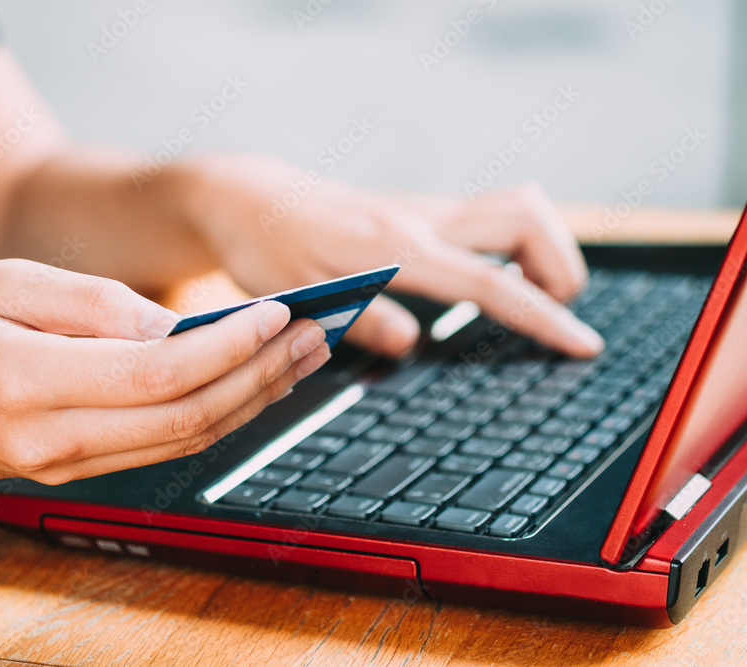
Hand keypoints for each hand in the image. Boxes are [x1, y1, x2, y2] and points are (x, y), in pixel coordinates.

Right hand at [0, 259, 330, 486]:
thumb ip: (87, 304)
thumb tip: (171, 325)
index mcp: (26, 384)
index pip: (158, 374)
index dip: (229, 345)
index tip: (277, 312)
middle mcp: (51, 441)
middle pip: (187, 417)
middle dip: (262, 376)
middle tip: (315, 334)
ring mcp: (63, 466)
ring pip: (183, 442)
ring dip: (251, 400)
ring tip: (301, 359)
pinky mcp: (70, 471)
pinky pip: (160, 449)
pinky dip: (214, 416)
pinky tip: (246, 386)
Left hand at [179, 154, 603, 358]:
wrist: (250, 199)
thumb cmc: (268, 248)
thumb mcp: (301, 297)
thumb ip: (360, 320)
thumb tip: (412, 344)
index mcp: (394, 248)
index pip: (489, 282)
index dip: (542, 317)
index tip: (583, 345)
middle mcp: (420, 220)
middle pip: (527, 217)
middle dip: (562, 266)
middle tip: (552, 314)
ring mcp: (425, 211)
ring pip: (516, 208)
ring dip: (545, 251)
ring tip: (528, 300)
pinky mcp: (422, 212)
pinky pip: (490, 217)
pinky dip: (516, 248)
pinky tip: (497, 282)